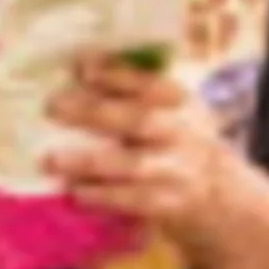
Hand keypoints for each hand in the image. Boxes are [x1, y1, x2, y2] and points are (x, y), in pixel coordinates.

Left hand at [37, 57, 237, 255]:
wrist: (216, 191)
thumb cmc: (173, 137)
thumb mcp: (167, 108)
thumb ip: (129, 87)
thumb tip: (80, 64)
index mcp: (180, 102)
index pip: (149, 84)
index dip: (117, 76)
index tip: (82, 69)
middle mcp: (181, 133)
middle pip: (138, 121)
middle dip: (94, 114)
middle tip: (52, 108)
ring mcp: (177, 171)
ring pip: (134, 165)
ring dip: (91, 162)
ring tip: (52, 159)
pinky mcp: (169, 204)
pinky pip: (134, 201)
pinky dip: (104, 197)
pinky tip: (76, 192)